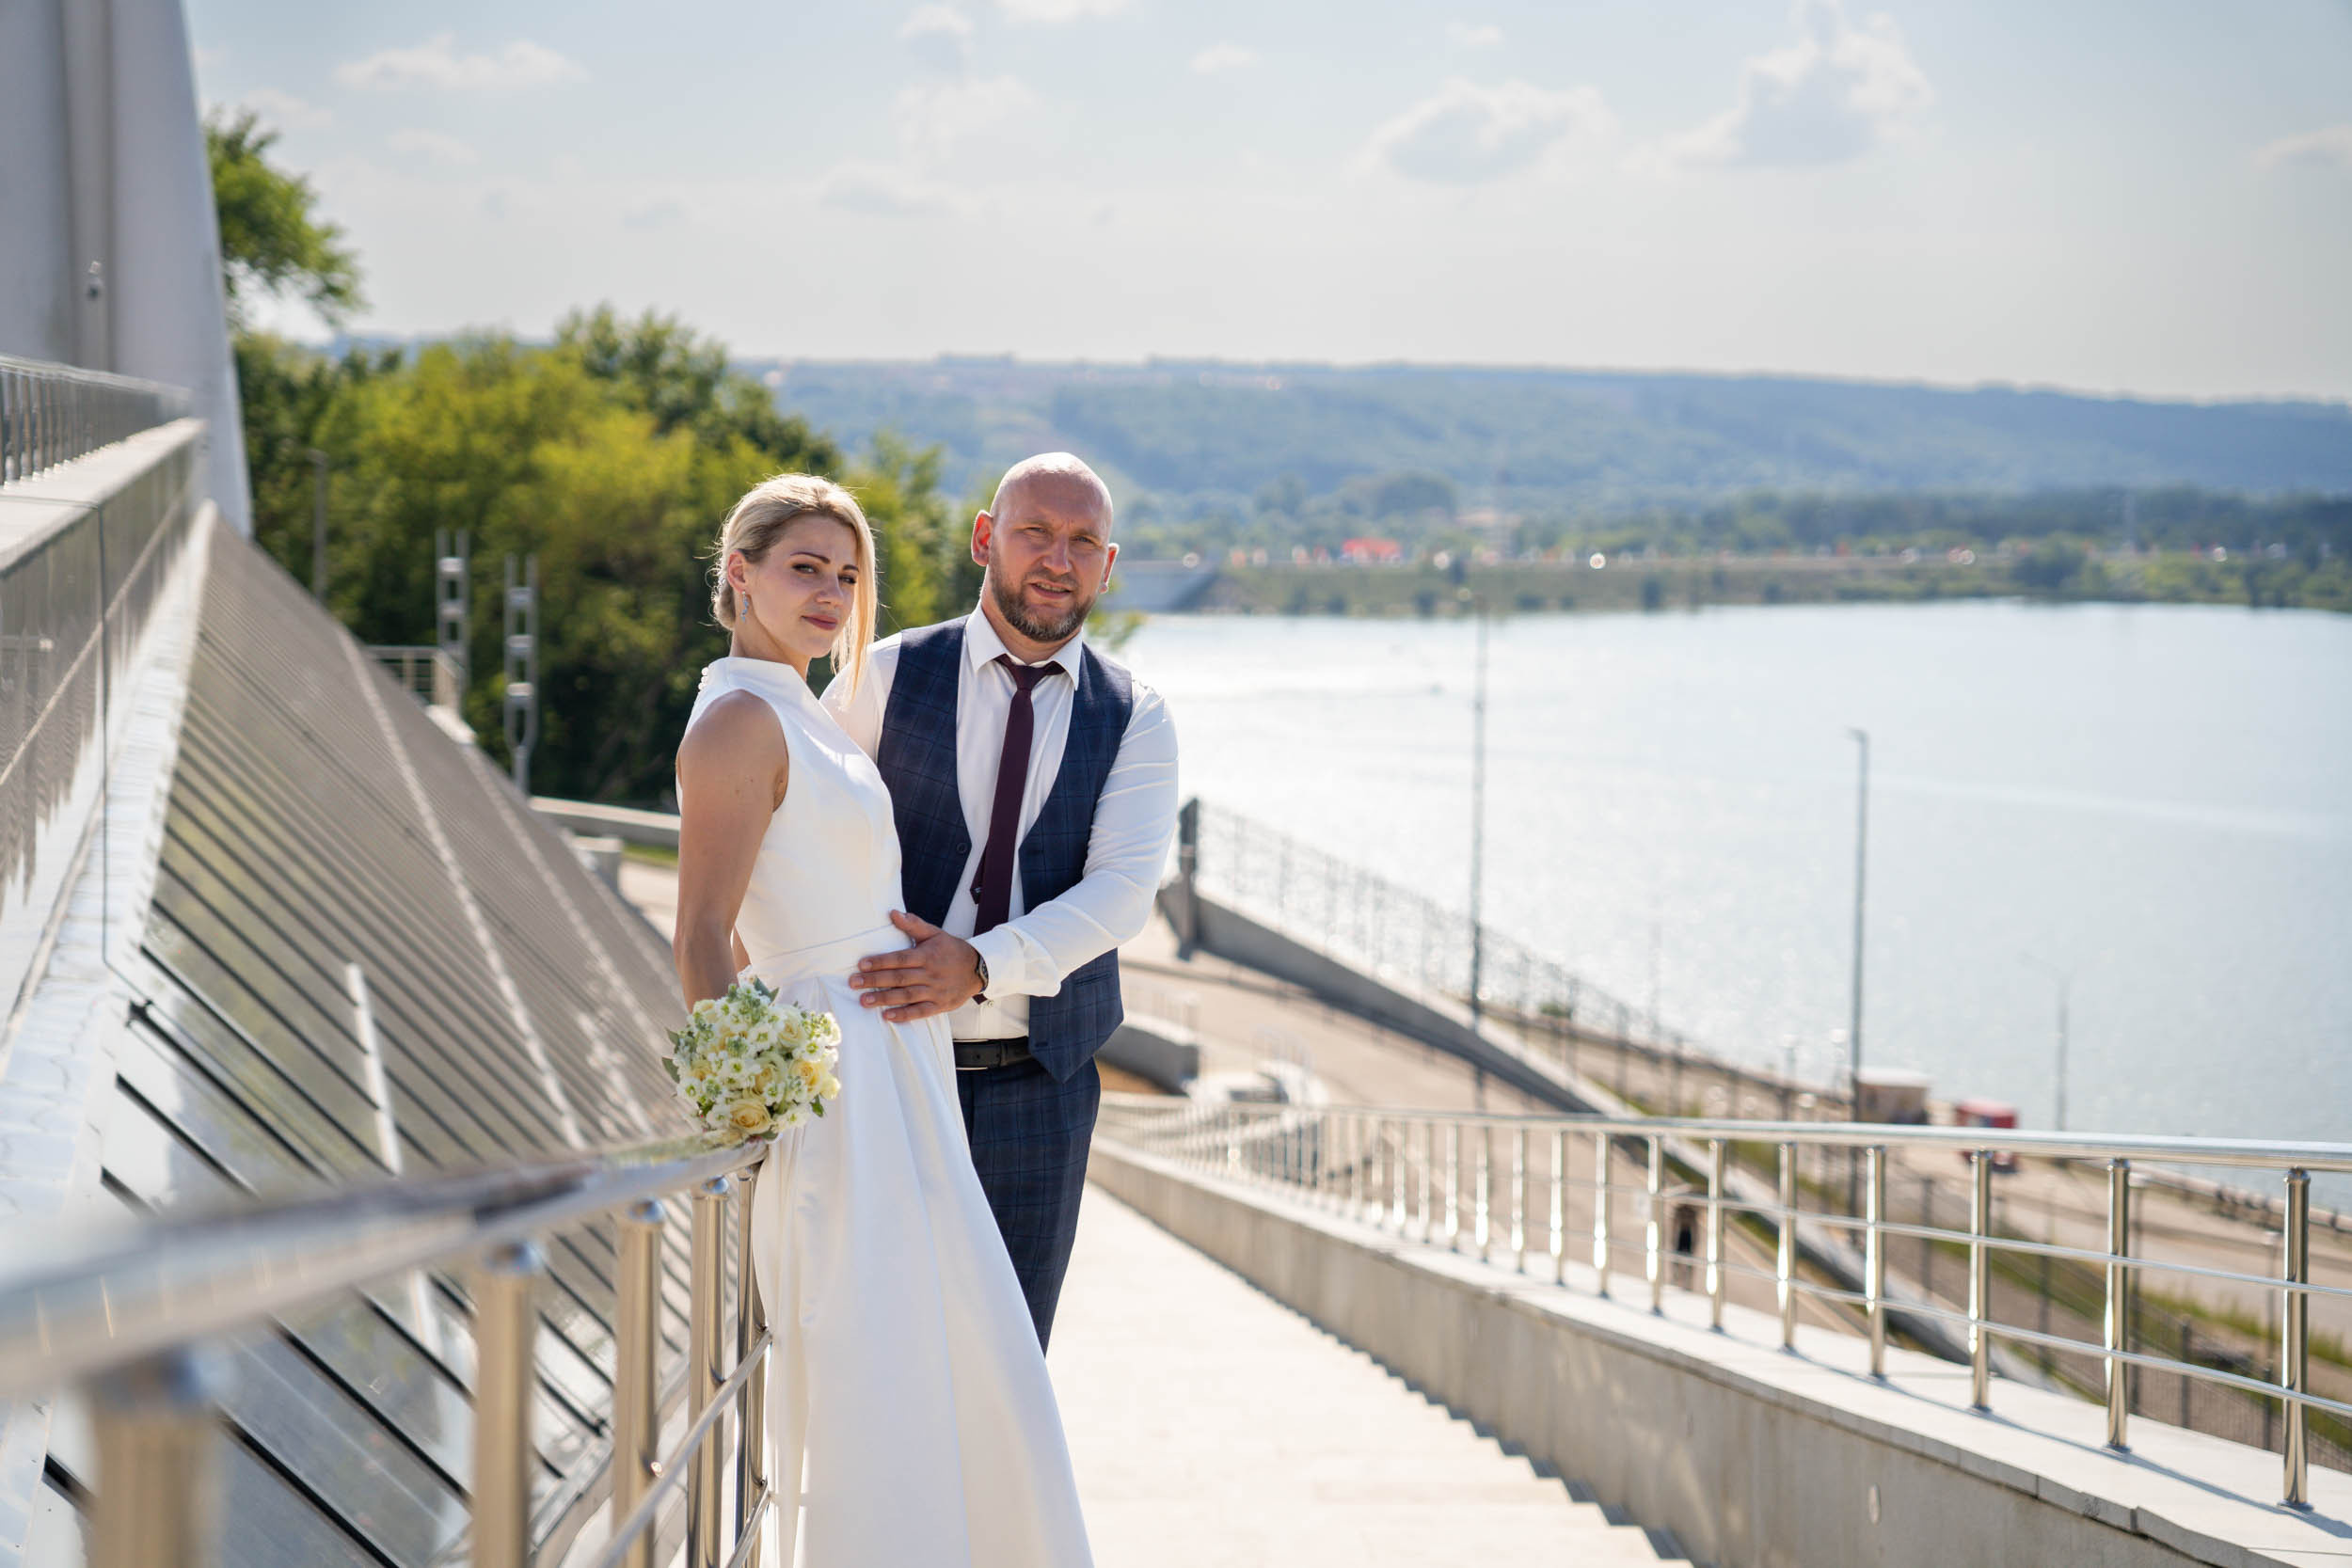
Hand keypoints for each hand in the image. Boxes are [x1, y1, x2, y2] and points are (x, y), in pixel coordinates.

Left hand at [848, 911, 983, 1022]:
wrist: (978, 968)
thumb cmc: (951, 949)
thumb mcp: (934, 933)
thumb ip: (913, 924)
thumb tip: (892, 913)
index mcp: (927, 955)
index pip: (900, 959)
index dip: (880, 962)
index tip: (861, 965)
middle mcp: (930, 974)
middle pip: (899, 978)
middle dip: (875, 981)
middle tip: (853, 983)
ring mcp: (935, 991)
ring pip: (907, 996)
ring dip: (885, 999)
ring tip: (864, 1001)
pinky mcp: (940, 1005)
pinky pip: (921, 1011)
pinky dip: (905, 1015)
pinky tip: (887, 1016)